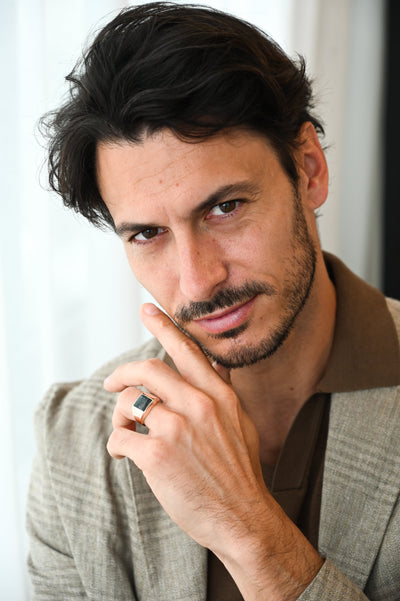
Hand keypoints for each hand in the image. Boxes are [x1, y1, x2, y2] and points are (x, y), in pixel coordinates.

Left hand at [105, 303, 322, 599]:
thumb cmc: (238, 472)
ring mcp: (178, 428)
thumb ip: (222, 391)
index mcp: (219, 395)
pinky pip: (120, 437)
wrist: (243, 518)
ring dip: (119, 415)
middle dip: (122, 373)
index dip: (164, 326)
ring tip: (124, 429)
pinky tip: (125, 456)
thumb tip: (213, 364)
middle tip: (110, 382)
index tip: (147, 309)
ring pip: (129, 401)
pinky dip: (117, 445)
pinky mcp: (157, 455)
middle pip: (148, 369)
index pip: (188, 350)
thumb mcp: (239, 422)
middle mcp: (199, 404)